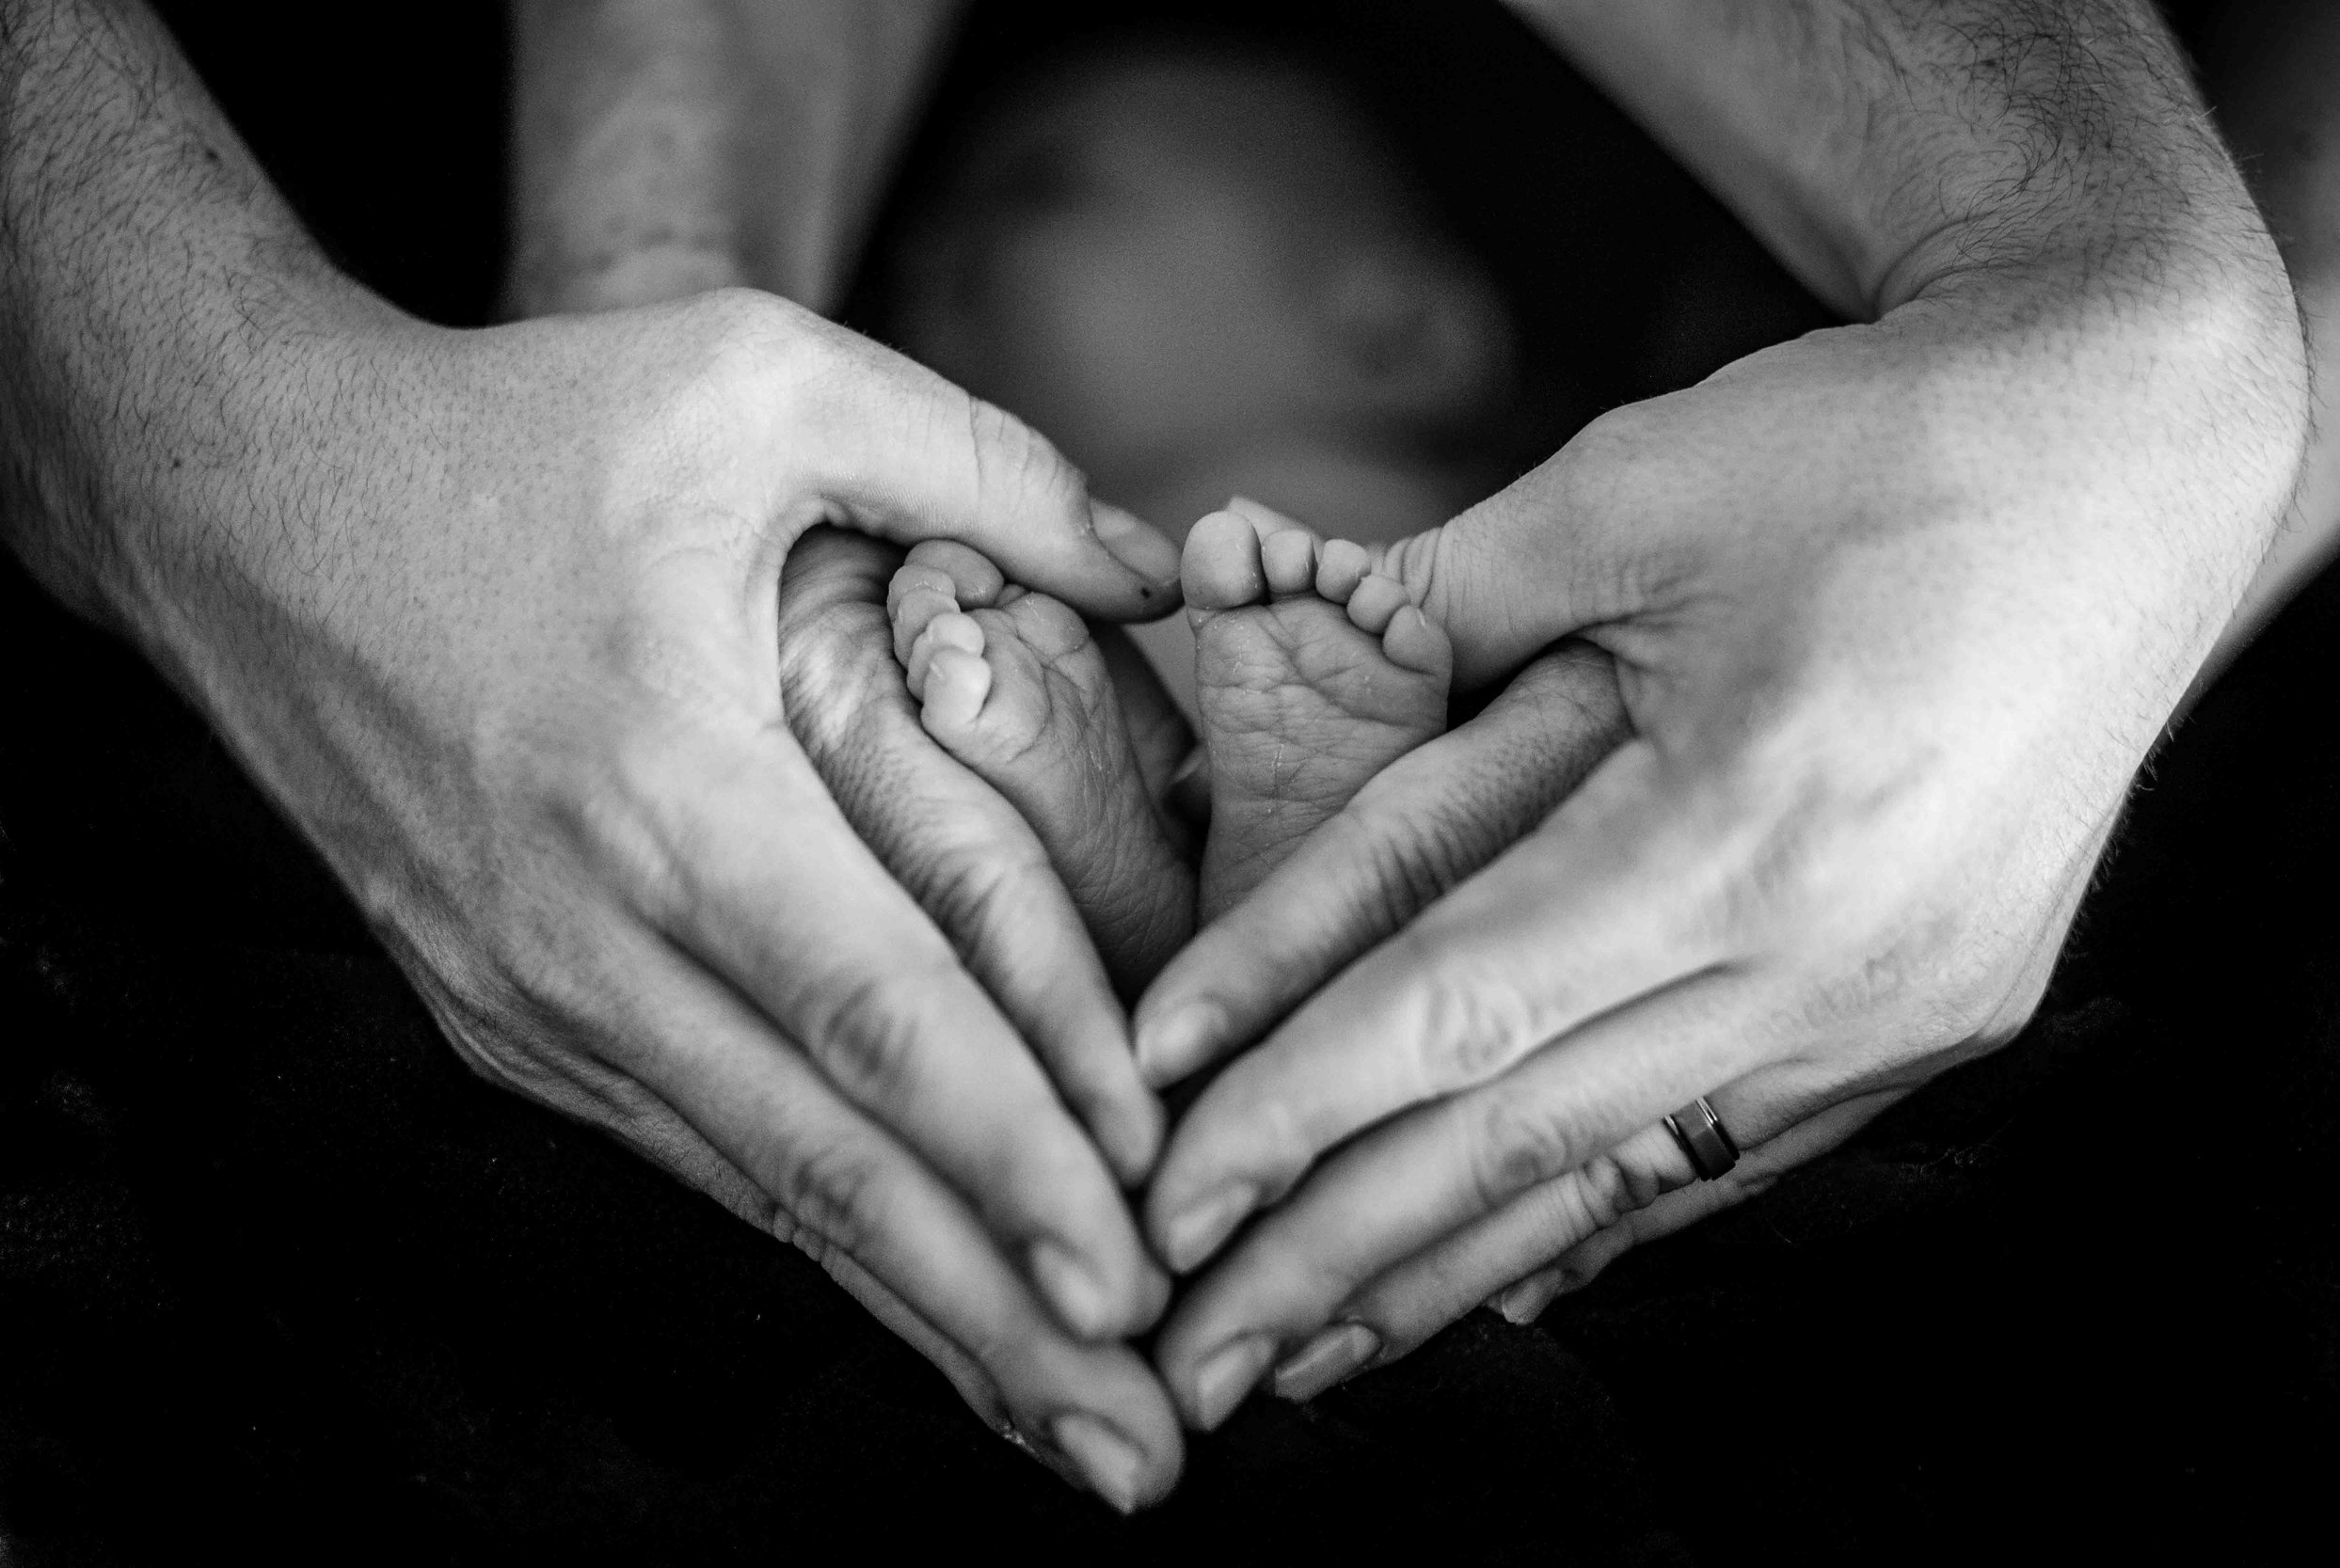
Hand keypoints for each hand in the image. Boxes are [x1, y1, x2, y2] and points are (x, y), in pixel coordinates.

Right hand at [163, 290, 1187, 1504]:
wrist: (254, 505)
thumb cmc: (516, 431)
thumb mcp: (754, 376)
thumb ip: (976, 464)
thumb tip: (1160, 575)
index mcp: (671, 786)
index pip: (879, 1013)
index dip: (1015, 1154)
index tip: (1142, 1276)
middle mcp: (594, 932)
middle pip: (829, 1167)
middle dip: (998, 1326)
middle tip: (1145, 1465)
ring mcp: (535, 996)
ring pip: (762, 1192)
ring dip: (923, 1320)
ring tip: (1066, 1434)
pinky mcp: (506, 1014)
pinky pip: (696, 1147)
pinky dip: (821, 1236)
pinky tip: (924, 1303)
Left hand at [1134, 279, 2303, 1425]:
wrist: (2141, 455)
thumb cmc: (1877, 444)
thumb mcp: (1630, 492)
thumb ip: (1433, 619)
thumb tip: (1255, 667)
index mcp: (1751, 822)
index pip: (1457, 1013)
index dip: (1290, 1110)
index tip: (1160, 1191)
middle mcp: (1839, 955)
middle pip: (1526, 1143)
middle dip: (1332, 1260)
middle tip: (1187, 1362)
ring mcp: (1900, 1008)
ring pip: (1624, 1179)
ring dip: (1449, 1279)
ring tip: (1304, 1359)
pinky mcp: (1931, 1018)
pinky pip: (1727, 1154)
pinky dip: (1593, 1220)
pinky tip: (1493, 1285)